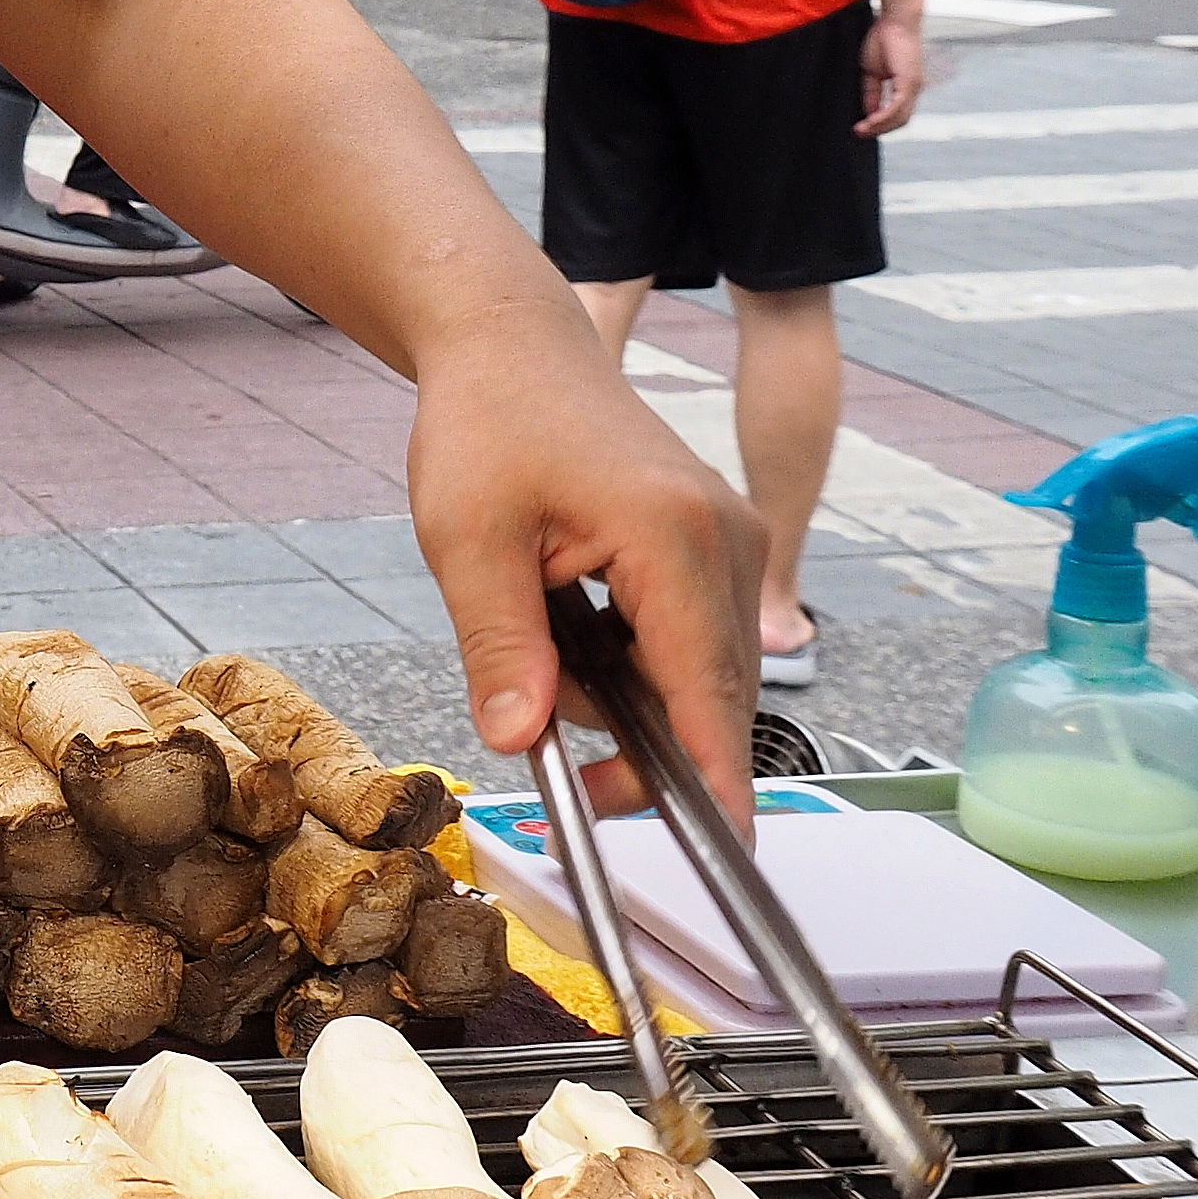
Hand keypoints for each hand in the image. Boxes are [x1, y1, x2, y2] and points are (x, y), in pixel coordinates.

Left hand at [408, 310, 764, 829]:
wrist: (511, 348)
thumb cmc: (487, 426)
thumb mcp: (467, 541)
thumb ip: (499, 646)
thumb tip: (519, 740)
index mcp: (671, 534)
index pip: (705, 687)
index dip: (715, 776)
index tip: (726, 850)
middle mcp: (724, 536)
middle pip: (710, 691)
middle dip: (638, 738)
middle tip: (549, 745)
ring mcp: (730, 537)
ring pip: (700, 669)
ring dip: (625, 688)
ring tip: (540, 629)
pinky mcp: (716, 542)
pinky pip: (692, 636)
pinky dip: (635, 655)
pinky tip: (570, 616)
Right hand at [855, 1, 924, 137]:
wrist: (897, 20)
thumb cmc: (885, 38)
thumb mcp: (872, 71)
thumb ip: (871, 92)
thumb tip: (869, 111)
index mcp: (907, 86)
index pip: (897, 113)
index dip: (880, 124)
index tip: (861, 129)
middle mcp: (915, 89)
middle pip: (901, 120)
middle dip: (880, 130)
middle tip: (860, 133)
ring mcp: (914, 86)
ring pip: (900, 118)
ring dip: (880, 127)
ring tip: (861, 130)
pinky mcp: (909, 82)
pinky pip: (896, 107)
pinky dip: (882, 117)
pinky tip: (869, 121)